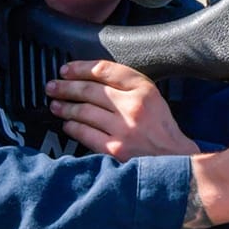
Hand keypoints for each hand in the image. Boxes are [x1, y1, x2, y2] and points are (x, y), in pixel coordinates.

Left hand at [46, 59, 198, 159]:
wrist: (176, 160)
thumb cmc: (162, 130)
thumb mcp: (153, 98)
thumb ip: (128, 87)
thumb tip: (91, 81)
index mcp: (144, 89)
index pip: (105, 70)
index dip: (80, 68)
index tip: (66, 70)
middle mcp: (133, 106)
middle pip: (90, 90)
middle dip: (66, 87)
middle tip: (53, 87)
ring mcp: (123, 128)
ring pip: (84, 111)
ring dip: (65, 107)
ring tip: (56, 105)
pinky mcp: (115, 149)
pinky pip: (85, 133)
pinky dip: (73, 127)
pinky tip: (67, 124)